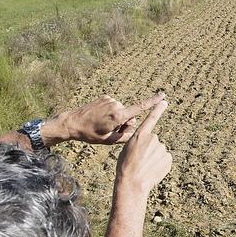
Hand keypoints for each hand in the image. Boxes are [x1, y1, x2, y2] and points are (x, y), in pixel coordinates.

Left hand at [42, 93, 164, 145]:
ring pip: (121, 111)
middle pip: (129, 115)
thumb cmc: (90, 134)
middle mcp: (116, 105)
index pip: (139, 108)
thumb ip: (125, 136)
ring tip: (102, 124)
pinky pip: (114, 106)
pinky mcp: (105, 97)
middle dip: (124, 123)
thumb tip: (133, 128)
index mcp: (118, 116)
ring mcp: (110, 100)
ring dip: (116, 118)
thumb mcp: (109, 141)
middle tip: (110, 130)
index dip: (152, 102)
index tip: (163, 96)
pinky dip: (110, 112)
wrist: (72, 122)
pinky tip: (100, 117)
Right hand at [114, 98, 171, 197]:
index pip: (150, 119)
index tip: (164, 102)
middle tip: (141, 161)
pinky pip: (164, 160)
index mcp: (140, 135)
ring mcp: (161, 148)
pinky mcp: (168, 158)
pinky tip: (152, 170)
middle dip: (149, 150)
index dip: (157, 110)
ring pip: (159, 151)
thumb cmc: (125, 167)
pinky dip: (160, 165)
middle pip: (153, 142)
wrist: (132, 182)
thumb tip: (147, 145)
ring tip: (145, 167)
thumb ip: (138, 143)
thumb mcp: (127, 150)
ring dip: (154, 158)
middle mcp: (152, 138)